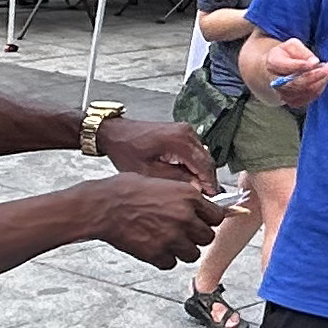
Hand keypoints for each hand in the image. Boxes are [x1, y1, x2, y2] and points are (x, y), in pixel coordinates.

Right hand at [77, 170, 219, 270]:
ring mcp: (172, 237)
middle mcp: (185, 217)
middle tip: (182, 233)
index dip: (208, 220)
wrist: (102, 206)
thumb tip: (198, 205)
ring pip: (193, 254)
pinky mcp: (157, 254)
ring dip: (182, 250)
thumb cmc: (125, 191)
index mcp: (188, 196)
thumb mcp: (161, 182)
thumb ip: (183, 197)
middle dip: (197, 236)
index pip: (217, 216)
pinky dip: (164, 259)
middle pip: (208, 237)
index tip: (202, 222)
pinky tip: (153, 247)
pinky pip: (171, 263)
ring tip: (167, 241)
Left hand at [99, 114, 216, 190]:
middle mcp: (185, 132)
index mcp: (179, 141)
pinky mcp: (181, 132)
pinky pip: (195, 150)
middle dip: (206, 178)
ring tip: (195, 188)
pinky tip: (187, 175)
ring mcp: (184, 130)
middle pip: (207, 160)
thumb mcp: (149, 172)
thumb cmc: (126, 149)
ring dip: (201, 171)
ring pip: (203, 155)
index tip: (212, 196)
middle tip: (205, 196)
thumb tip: (195, 188)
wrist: (116, 133)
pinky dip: (194, 163)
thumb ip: (176, 180)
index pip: (205, 165)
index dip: (210, 183)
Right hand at [247, 36, 327, 106]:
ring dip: (322, 80)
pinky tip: (323, 78)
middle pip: (298, 83)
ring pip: (307, 91)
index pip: (287, 67)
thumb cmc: (286, 55)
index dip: (301, 65)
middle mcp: (276, 82)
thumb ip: (303, 52)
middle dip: (317, 74)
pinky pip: (310, 97)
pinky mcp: (292, 101)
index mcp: (273, 63)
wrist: (276, 69)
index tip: (316, 61)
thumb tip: (314, 62)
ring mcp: (283, 94)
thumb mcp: (292, 45)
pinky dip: (320, 87)